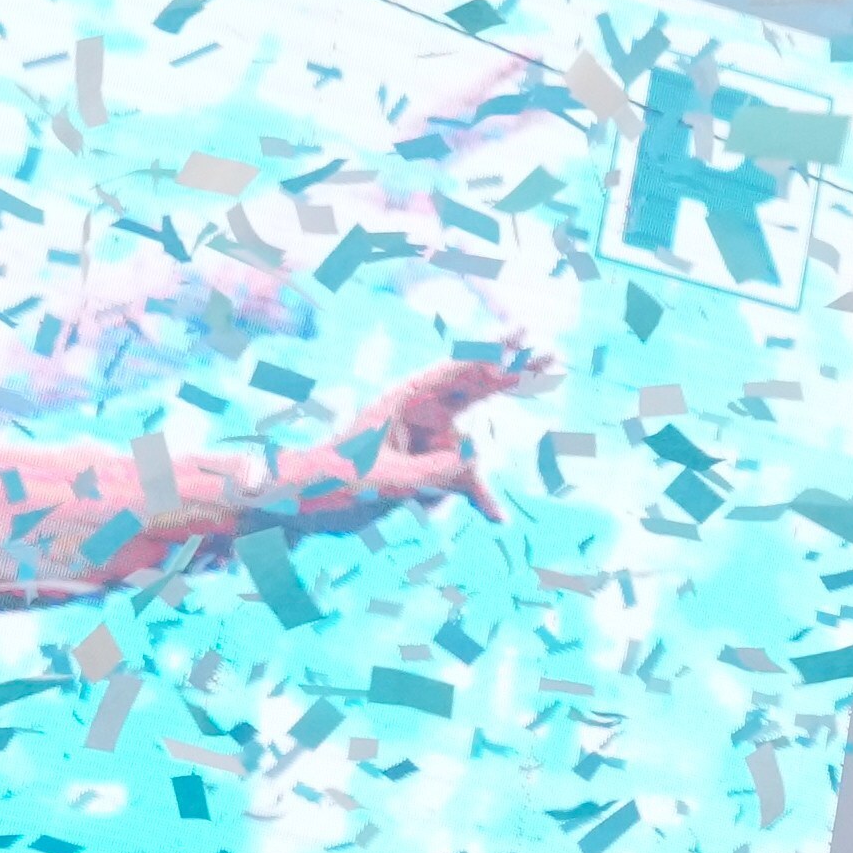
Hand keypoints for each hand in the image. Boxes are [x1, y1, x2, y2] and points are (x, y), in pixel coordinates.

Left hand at [271, 355, 532, 532]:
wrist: (296, 508)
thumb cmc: (328, 484)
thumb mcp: (381, 480)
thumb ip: (433, 470)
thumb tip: (478, 457)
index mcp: (404, 399)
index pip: (458, 368)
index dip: (496, 351)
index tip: (527, 334)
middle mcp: (420, 412)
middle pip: (478, 388)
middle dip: (514, 376)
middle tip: (556, 357)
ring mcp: (426, 439)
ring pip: (473, 448)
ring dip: (472, 481)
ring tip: (461, 513)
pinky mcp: (427, 466)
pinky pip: (461, 478)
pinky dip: (476, 497)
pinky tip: (497, 518)